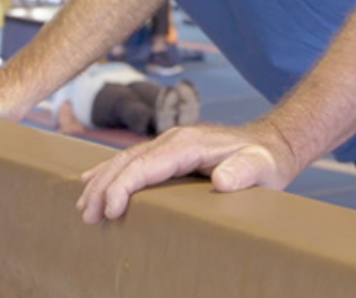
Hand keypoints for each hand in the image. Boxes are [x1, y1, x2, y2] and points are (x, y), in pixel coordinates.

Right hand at [76, 121, 300, 222]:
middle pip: (127, 162)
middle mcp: (173, 139)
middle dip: (103, 187)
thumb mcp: (260, 167)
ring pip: (125, 160)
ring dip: (101, 182)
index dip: (122, 187)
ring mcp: (169, 143)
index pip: (144, 165)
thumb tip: (221, 181)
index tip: (111, 212)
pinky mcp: (170, 151)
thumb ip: (243, 172)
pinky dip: (110, 172)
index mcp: (187, 143)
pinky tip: (92, 181)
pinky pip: (133, 160)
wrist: (272, 144)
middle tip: (87, 216)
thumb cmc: (265, 160)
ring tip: (83, 206)